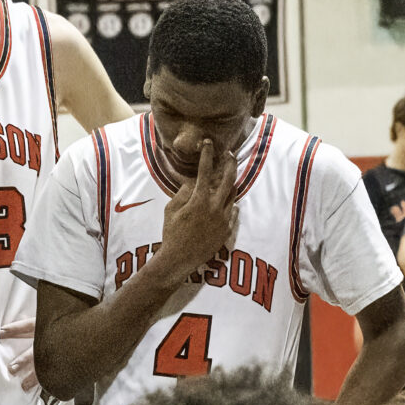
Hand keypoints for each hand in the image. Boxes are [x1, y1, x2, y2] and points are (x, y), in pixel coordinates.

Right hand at [158, 131, 239, 278]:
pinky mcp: (227, 230)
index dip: (207, 154)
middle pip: (228, 179)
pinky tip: (225, 201)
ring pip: (233, 195)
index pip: (205, 171)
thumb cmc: (171, 234)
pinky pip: (232, 211)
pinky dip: (229, 203)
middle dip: (229, 163)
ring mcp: (223, 219)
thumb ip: (183, 193)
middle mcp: (215, 208)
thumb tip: (192, 183)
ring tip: (227, 177)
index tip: (208, 143)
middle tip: (229, 154)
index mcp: (199, 200)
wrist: (179, 260)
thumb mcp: (170, 210)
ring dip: (230, 184)